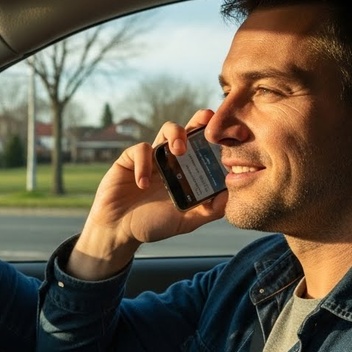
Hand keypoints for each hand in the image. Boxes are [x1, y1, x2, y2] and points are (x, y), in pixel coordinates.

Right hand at [68, 109, 227, 279]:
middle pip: (189, 130)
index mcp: (187, 172)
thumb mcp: (186, 221)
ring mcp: (152, 158)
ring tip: (178, 151)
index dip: (215, 137)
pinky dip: (144, 164)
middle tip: (206, 121)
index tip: (227, 133)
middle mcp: (171, 161)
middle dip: (199, 121)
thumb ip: (210, 211)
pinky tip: (142, 184)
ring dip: (176, 135)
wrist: (118, 230)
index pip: (204, 149)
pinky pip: (141, 150)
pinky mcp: (130, 158)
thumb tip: (233, 195)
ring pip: (167, 130)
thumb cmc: (152, 225)